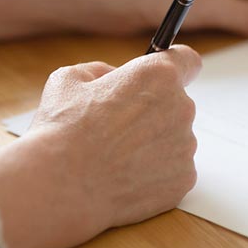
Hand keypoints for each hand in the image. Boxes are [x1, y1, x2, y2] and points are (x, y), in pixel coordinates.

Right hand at [0, 45, 200, 247]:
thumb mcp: (70, 79)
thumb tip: (114, 78)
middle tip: (118, 127)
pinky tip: (124, 177)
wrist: (60, 186)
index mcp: (158, 76)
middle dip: (153, 111)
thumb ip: (102, 71)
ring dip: (152, 144)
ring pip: (173, 139)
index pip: (187, 61)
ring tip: (115, 157)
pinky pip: (173, 170)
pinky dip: (154, 173)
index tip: (163, 78)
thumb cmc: (62, 129)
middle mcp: (181, 108)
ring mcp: (185, 147)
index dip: (176, 67)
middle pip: (176, 104)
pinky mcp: (183, 180)